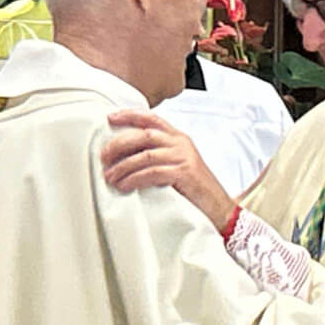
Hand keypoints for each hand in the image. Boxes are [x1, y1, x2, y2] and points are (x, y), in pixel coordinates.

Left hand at [101, 110, 235, 229]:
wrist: (220, 209)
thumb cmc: (195, 191)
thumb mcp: (177, 166)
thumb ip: (159, 156)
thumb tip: (125, 157)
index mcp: (179, 138)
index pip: (152, 119)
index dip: (130, 115)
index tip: (110, 118)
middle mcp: (181, 143)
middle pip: (144, 135)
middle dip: (119, 144)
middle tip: (103, 157)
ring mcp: (184, 157)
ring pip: (145, 154)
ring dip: (123, 166)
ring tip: (109, 177)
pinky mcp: (184, 173)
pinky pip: (152, 172)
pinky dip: (134, 179)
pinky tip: (124, 186)